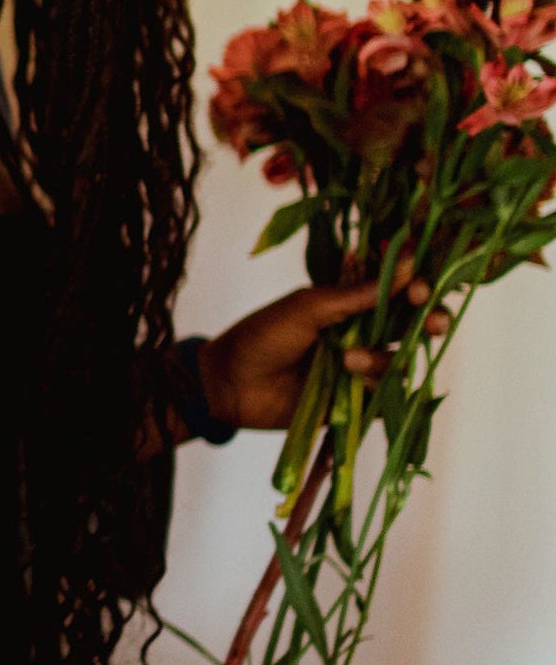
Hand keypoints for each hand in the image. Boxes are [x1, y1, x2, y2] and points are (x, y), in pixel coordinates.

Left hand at [199, 266, 449, 430]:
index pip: (399, 290)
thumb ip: (357, 293)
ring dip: (383, 357)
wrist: (230, 384)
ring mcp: (362, 366)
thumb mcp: (307, 307)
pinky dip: (376, 383)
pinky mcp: (358, 398)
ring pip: (402, 359)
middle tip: (433, 322)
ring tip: (348, 359)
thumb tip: (408, 266)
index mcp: (351, 302)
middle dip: (432, 320)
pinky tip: (351, 377)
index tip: (421, 286)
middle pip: (416, 325)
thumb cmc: (261, 336)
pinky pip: (388, 392)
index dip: (418, 287)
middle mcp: (363, 332)